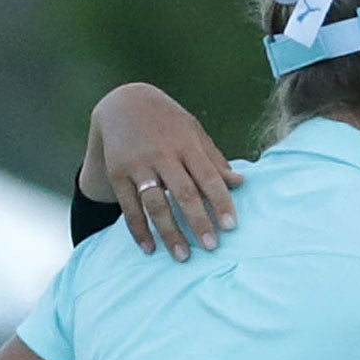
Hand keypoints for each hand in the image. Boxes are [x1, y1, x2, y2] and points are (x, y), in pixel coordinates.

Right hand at [86, 82, 242, 260]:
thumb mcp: (194, 132)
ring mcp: (138, 165)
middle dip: (198, 221)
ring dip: (169, 232)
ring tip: (182, 256)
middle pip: (183, 192)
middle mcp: (163, 154)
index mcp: (186, 144)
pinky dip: (139, 229)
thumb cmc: (168, 123)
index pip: (208, 176)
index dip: (220, 201)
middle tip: (211, 247)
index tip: (231, 226)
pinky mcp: (118, 173)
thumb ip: (214, 160)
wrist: (123, 103)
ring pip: (155, 203)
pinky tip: (150, 248)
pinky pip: (129, 207)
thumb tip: (240, 183)